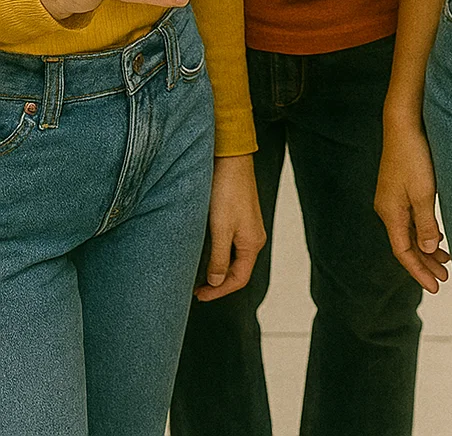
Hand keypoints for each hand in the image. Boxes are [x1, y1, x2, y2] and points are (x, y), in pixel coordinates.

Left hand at [195, 154, 266, 301]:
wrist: (231, 158)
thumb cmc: (227, 191)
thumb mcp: (221, 228)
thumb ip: (220, 258)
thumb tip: (217, 282)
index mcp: (253, 243)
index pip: (239, 279)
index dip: (219, 292)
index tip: (198, 296)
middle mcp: (254, 237)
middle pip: (238, 270)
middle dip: (218, 284)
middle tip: (195, 289)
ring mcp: (248, 227)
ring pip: (234, 258)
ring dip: (218, 269)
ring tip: (198, 275)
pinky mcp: (240, 217)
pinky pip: (232, 245)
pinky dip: (219, 255)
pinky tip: (205, 253)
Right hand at [375, 115, 449, 292]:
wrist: (403, 123)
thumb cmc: (414, 156)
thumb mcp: (423, 192)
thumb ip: (425, 224)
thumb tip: (427, 249)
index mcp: (390, 213)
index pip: (403, 253)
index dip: (419, 272)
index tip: (436, 286)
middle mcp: (388, 209)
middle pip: (405, 245)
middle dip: (424, 264)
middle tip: (444, 278)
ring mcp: (392, 198)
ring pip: (408, 232)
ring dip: (426, 248)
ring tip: (445, 260)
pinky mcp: (398, 188)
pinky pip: (409, 219)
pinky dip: (423, 231)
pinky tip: (435, 234)